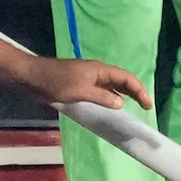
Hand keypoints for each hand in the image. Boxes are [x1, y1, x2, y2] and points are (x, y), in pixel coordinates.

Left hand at [22, 57, 152, 110]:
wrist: (32, 77)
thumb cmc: (56, 82)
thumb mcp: (80, 92)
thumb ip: (101, 97)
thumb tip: (121, 104)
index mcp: (100, 70)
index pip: (126, 78)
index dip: (139, 90)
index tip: (148, 105)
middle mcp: (97, 72)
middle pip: (121, 81)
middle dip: (134, 92)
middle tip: (144, 108)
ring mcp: (88, 78)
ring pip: (111, 86)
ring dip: (122, 96)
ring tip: (131, 110)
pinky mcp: (79, 85)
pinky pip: (100, 92)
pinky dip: (109, 99)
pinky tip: (109, 108)